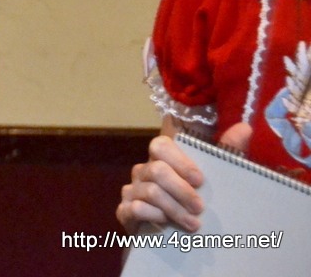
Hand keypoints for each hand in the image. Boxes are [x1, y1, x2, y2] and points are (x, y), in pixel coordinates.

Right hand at [116, 123, 252, 232]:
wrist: (172, 240)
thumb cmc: (193, 205)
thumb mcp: (215, 181)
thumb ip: (228, 154)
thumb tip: (245, 128)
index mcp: (162, 160)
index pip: (160, 146)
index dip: (180, 161)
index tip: (200, 180)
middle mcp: (143, 171)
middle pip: (157, 170)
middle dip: (181, 190)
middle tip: (201, 208)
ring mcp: (131, 190)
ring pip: (150, 191)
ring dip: (174, 209)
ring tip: (194, 225)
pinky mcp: (124, 211)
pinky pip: (135, 208)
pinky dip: (154, 216)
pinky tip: (167, 225)